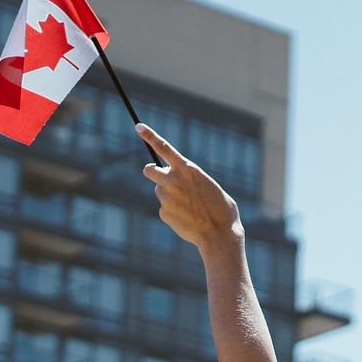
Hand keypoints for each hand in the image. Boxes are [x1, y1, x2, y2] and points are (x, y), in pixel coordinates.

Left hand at [138, 124, 241, 250]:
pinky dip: (174, 213)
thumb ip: (190, 181)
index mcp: (188, 169)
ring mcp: (166, 197)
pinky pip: (165, 209)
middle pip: (149, 170)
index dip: (150, 136)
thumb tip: (178, 186)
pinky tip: (188, 219)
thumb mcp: (209, 187)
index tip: (138, 127)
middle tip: (164, 180)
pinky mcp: (163, 212)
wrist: (219, 235)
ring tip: (190, 208)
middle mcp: (173, 180)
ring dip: (170, 196)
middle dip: (153, 172)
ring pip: (160, 192)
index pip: (164, 148)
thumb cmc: (222, 210)